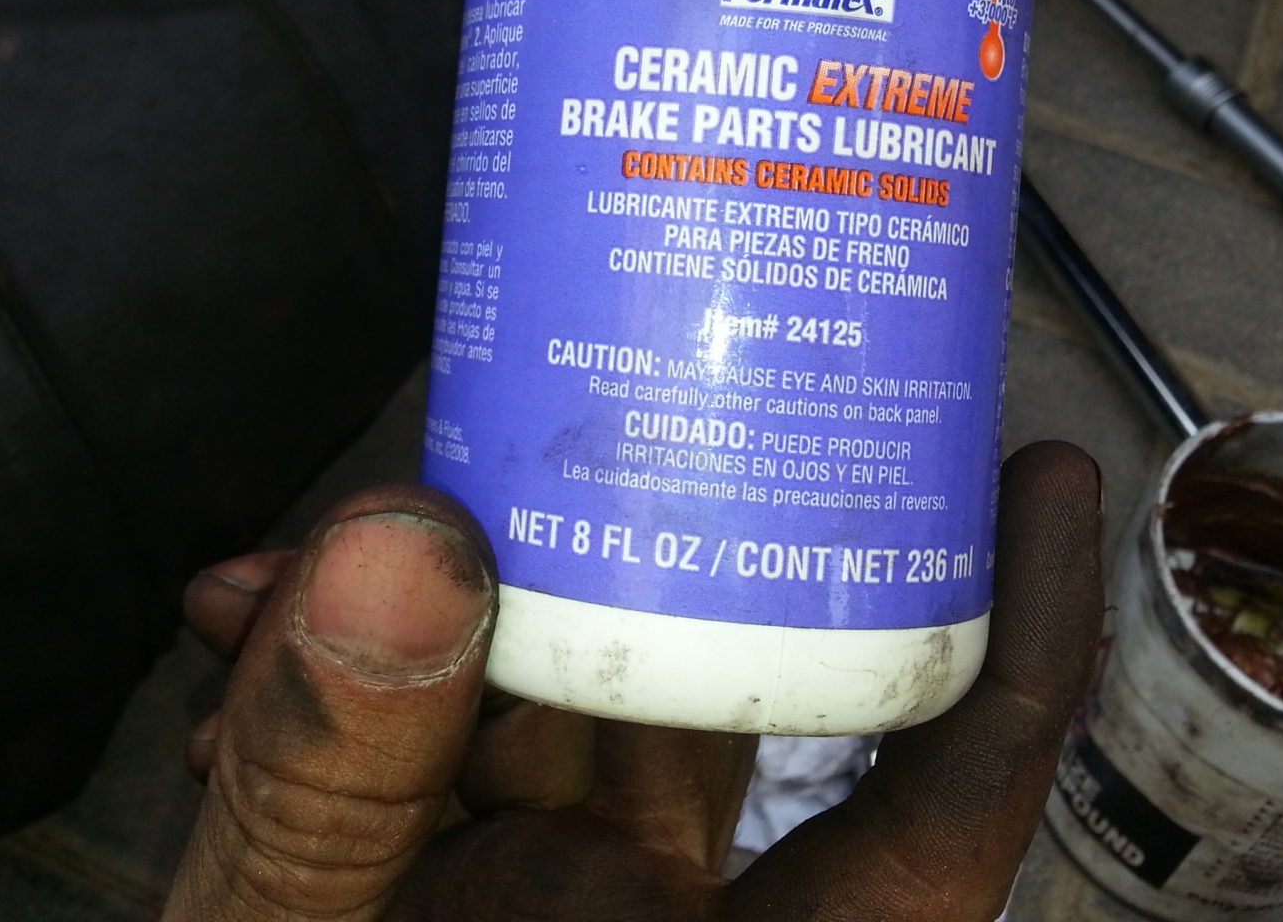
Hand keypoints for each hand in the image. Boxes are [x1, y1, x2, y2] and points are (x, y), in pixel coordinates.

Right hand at [167, 442, 1101, 920]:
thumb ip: (334, 787)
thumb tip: (404, 535)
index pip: (932, 817)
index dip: (1012, 638)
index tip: (1030, 466)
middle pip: (720, 687)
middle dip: (629, 537)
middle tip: (556, 410)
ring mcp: (560, 902)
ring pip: (561, 688)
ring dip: (435, 601)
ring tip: (319, 548)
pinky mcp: (461, 881)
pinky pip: (447, 741)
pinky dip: (363, 681)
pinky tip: (251, 631)